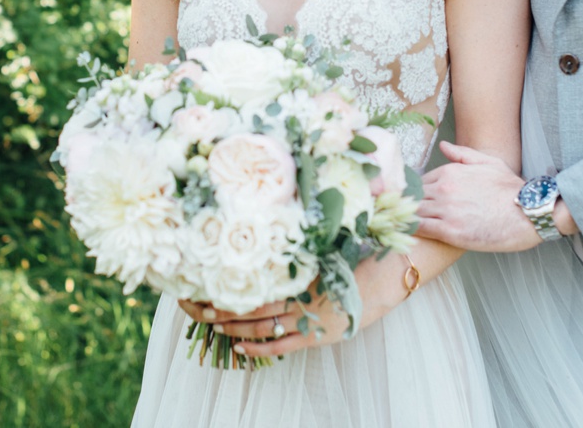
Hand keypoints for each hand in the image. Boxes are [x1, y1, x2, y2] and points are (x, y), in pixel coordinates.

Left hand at [176, 254, 405, 358]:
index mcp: (298, 274)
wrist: (387, 277)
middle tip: (195, 309)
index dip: (227, 287)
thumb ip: (296, 248)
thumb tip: (269, 234)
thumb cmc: (355, 256)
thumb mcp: (322, 248)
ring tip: (210, 326)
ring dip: (234, 327)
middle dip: (222, 309)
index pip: (254, 283)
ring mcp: (308, 318)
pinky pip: (283, 345)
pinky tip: (240, 347)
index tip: (203, 284)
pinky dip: (260, 347)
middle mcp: (298, 297)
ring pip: (262, 326)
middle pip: (251, 306)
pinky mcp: (318, 336)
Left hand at [416, 140, 538, 251]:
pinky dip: (412, 230)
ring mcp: (446, 209)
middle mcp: (444, 188)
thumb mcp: (488, 162)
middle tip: (405, 214)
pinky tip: (410, 232)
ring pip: (412, 211)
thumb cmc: (511, 189)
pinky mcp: (450, 231)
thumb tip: (442, 146)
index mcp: (450, 172)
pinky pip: (420, 228)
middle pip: (412, 196)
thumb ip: (462, 155)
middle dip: (408, 204)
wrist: (528, 213)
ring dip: (406, 217)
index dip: (417, 193)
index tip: (416, 201)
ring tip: (405, 224)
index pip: (420, 181)